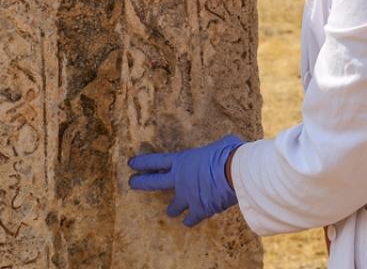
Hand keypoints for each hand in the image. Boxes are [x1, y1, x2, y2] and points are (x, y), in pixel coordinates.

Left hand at [128, 134, 244, 226]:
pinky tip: (189, 221)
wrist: (235, 173)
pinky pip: (190, 219)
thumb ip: (215, 150)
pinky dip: (190, 220)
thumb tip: (225, 147)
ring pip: (173, 207)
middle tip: (132, 183)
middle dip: (141, 183)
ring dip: (172, 209)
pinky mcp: (198, 210)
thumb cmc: (229, 154)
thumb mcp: (220, 145)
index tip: (131, 164)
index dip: (143, 163)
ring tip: (170, 212)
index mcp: (182, 161)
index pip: (157, 161)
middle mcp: (180, 180)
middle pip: (154, 182)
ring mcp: (187, 196)